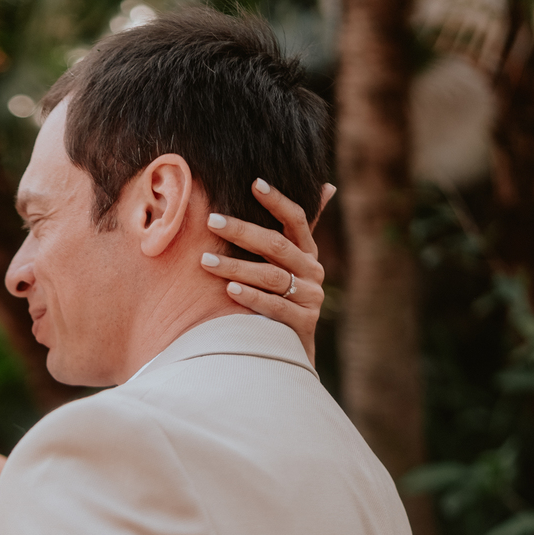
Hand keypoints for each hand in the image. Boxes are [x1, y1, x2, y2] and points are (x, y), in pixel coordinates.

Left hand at [199, 179, 332, 367]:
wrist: (291, 351)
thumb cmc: (283, 300)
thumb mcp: (291, 266)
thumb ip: (297, 231)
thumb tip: (327, 186)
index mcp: (308, 253)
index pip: (297, 220)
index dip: (277, 201)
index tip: (254, 183)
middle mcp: (313, 272)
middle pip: (277, 246)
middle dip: (242, 231)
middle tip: (212, 220)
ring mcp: (310, 298)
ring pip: (271, 276)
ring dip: (236, 267)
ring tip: (206, 260)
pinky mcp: (302, 322)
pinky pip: (274, 306)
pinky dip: (251, 297)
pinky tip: (229, 290)